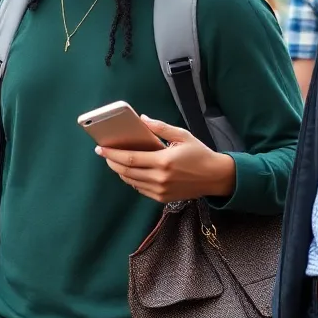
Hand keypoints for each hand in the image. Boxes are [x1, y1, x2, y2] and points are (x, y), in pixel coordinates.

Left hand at [95, 116, 236, 202]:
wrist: (216, 177)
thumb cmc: (199, 154)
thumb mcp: (182, 135)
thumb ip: (160, 127)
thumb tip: (142, 119)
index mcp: (164, 161)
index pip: (130, 159)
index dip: (112, 153)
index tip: (101, 148)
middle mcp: (160, 178)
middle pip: (126, 172)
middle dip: (112, 162)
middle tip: (103, 153)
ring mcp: (161, 190)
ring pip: (131, 182)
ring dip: (120, 171)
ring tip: (114, 160)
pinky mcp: (163, 198)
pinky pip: (140, 189)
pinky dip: (131, 180)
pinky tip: (129, 171)